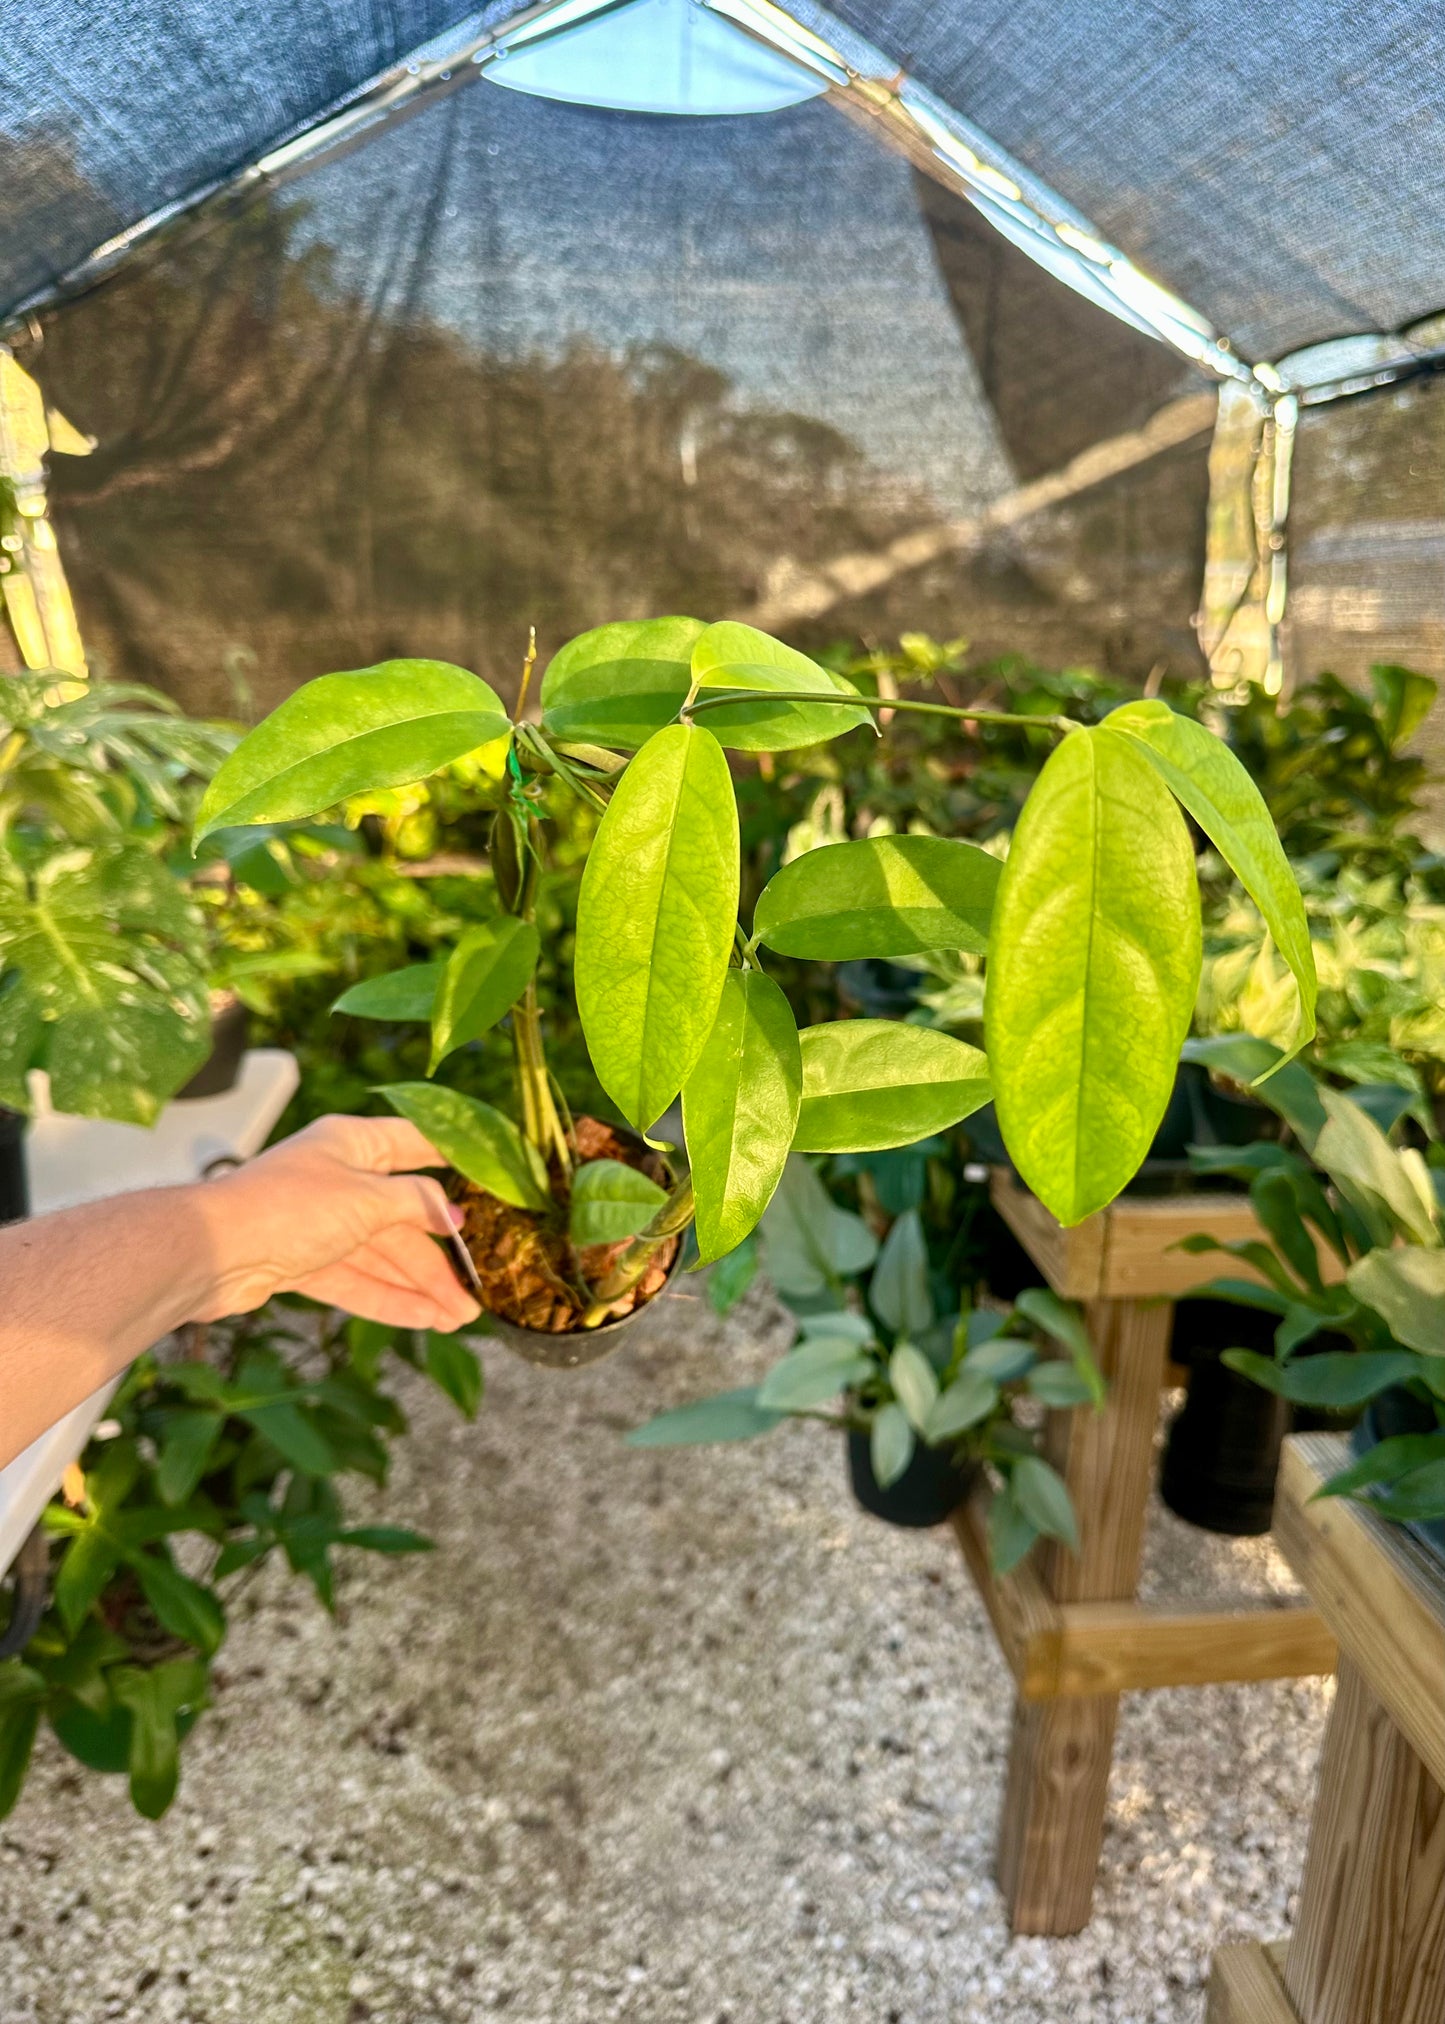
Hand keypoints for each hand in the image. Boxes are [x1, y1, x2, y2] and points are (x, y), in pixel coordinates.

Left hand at [191, 1115, 480, 1333]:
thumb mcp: (367, 1199)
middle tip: (476, 1291)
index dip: (453, 1159)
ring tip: (460, 1318)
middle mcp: (338, 1178)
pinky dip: (388, 1299)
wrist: (210, 1253)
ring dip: (420, 1286)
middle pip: (402, 1217)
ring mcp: (319, 1222)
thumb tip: (453, 1213)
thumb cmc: (286, 1208)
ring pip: (381, 1255)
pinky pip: (356, 1280)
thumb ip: (417, 1204)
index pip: (414, 1143)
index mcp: (352, 1143)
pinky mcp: (301, 1261)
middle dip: (439, 1258)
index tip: (491, 1178)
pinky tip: (423, 1320)